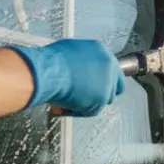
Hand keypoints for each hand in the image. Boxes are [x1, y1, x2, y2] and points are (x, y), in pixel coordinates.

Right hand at [11, 39, 126, 116]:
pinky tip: (66, 105)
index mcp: (101, 52)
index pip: (112, 69)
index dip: (104, 80)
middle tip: (85, 96)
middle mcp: (109, 66)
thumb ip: (83, 61)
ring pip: (104, 100)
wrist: (49, 71)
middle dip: (101, 93)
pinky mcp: (101, 99)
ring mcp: (107, 83)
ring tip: (71, 99)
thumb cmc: (51, 61)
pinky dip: (79, 110)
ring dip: (90, 102)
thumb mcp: (70, 52)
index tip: (96, 85)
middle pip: (114, 87)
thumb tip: (81, 69)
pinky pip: (92, 110)